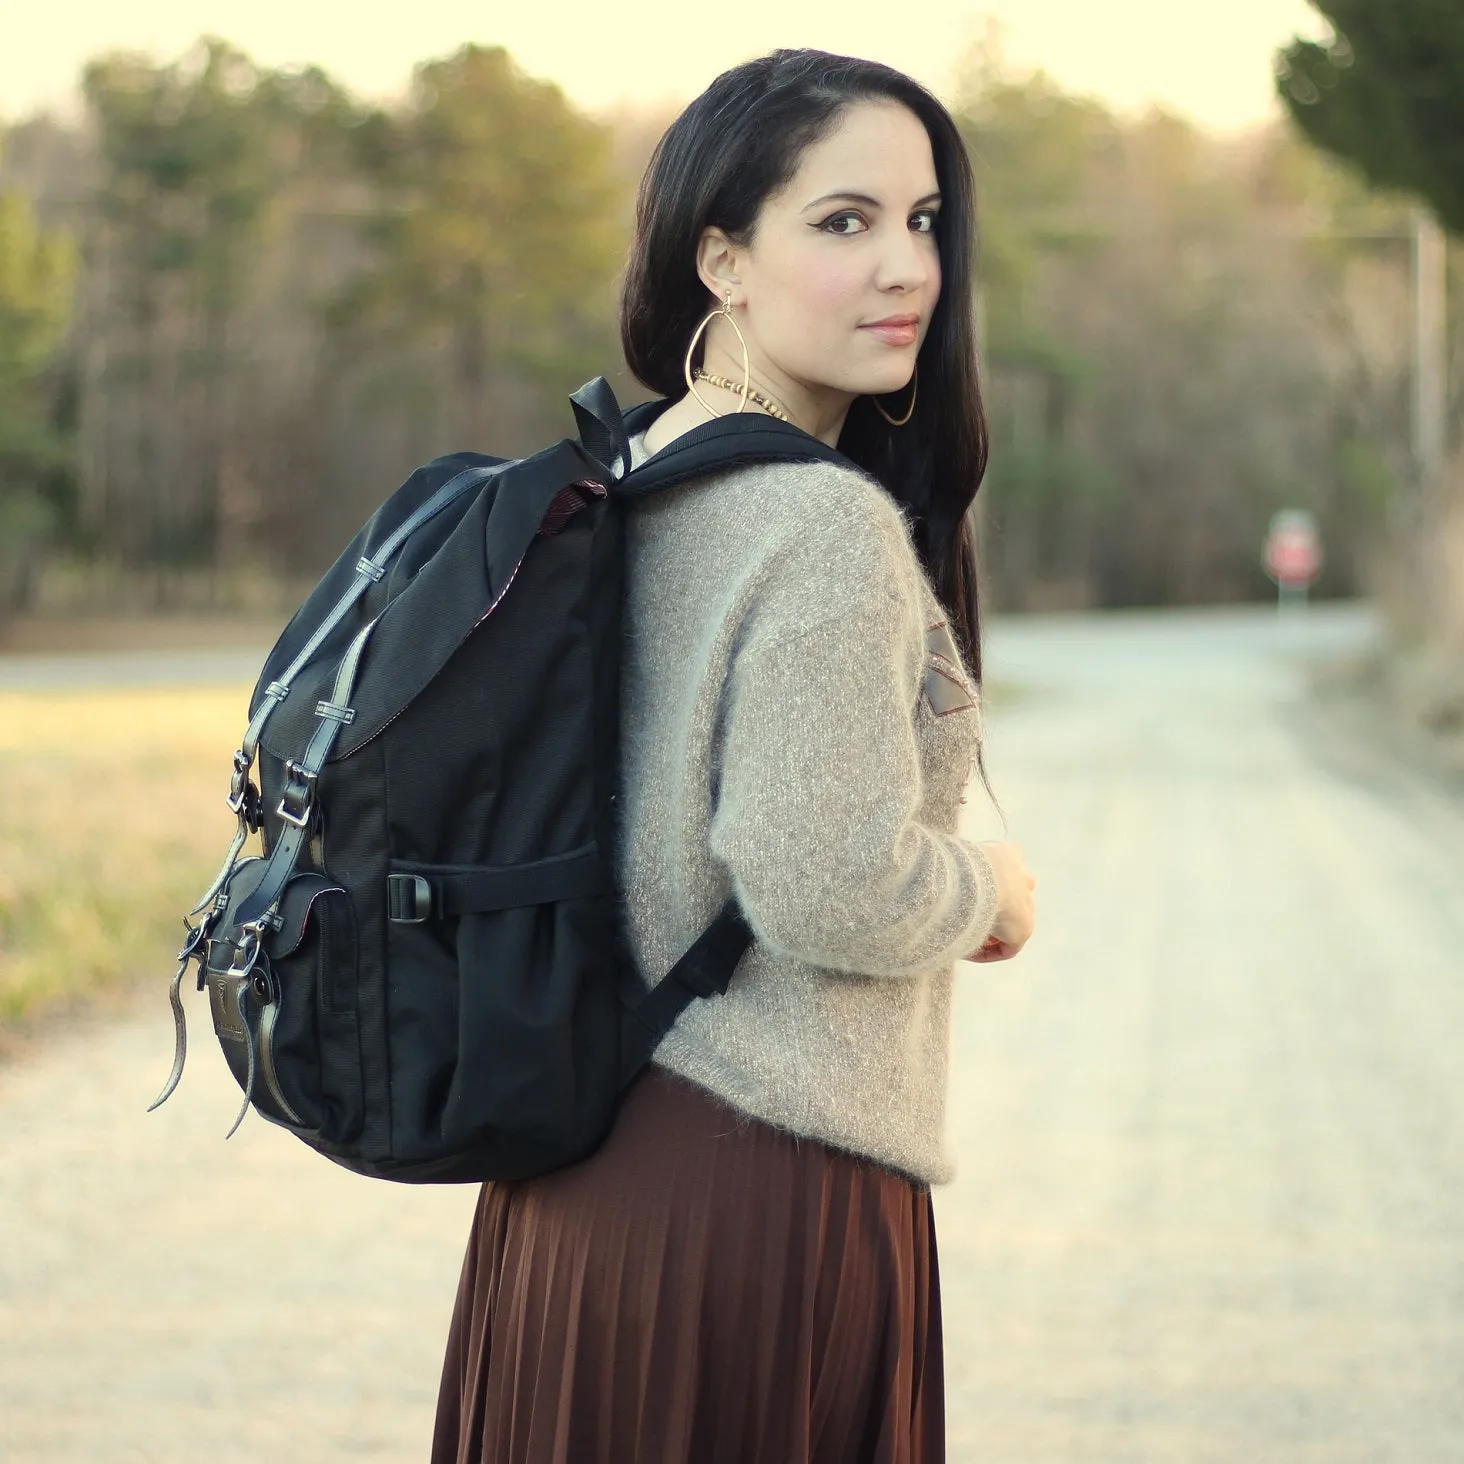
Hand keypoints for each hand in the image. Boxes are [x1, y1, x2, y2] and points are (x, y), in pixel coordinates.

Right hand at [965, 840, 1035, 962]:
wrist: (978, 878)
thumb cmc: (961, 864)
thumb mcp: (956, 856)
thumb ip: (954, 865)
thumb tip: (931, 875)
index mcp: (1010, 853)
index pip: (1001, 871)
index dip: (981, 889)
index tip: (961, 898)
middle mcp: (1024, 879)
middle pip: (1010, 898)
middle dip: (990, 910)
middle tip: (965, 919)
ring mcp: (1027, 905)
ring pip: (1008, 923)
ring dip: (988, 931)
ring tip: (964, 938)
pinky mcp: (1023, 930)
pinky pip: (1007, 947)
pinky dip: (988, 952)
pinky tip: (968, 953)